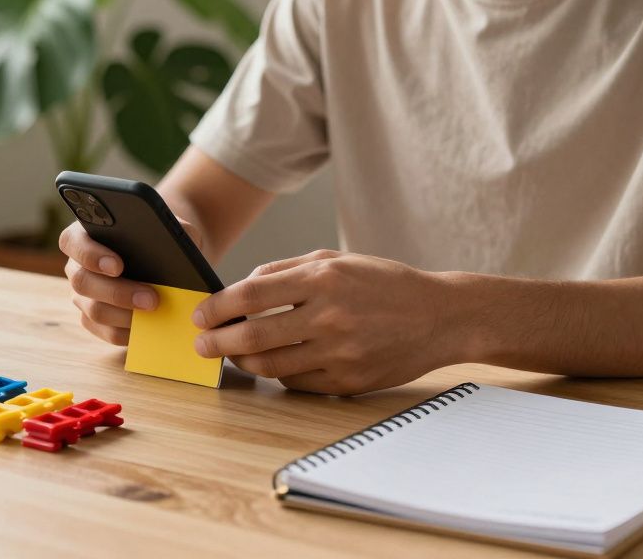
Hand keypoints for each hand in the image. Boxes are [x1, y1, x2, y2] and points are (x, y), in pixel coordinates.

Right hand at [61, 217, 204, 345]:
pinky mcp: (94, 320)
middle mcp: (76, 267)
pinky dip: (128, 332)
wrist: (164, 259)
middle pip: (82, 282)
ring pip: (94, 310)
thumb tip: (172, 250)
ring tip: (155, 312)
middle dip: (118, 292)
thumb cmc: (160, 237)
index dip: (90, 255)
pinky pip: (105, 331)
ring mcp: (82, 296)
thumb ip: (167, 231)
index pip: (72, 242)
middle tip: (151, 298)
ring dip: (126, 314)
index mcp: (83, 236)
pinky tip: (149, 326)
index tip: (118, 266)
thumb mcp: (167, 228)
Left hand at [192, 250, 466, 395]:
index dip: (217, 308)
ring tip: (234, 354)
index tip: (200, 315)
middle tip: (202, 345)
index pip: (251, 295)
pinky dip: (278, 374)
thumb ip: (285, 270)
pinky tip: (275, 364)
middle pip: (253, 337)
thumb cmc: (383, 284)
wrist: (442, 316)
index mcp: (323, 279)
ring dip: (243, 362)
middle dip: (218, 343)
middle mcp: (330, 316)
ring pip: (271, 366)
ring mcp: (340, 353)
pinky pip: (297, 383)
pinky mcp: (349, 382)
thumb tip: (241, 286)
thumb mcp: (336, 260)